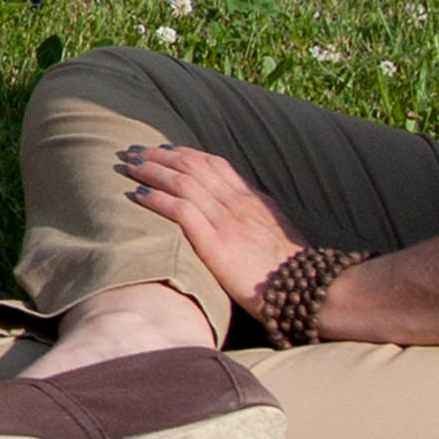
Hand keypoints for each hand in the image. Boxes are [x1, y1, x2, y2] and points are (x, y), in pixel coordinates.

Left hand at [114, 139, 301, 314]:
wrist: (308, 290)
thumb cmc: (292, 268)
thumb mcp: (279, 230)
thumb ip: (259, 213)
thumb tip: (245, 204)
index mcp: (254, 199)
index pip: (215, 164)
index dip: (186, 153)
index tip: (165, 149)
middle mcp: (239, 203)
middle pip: (194, 167)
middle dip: (162, 156)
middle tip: (136, 151)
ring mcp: (228, 221)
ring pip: (183, 183)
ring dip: (153, 171)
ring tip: (130, 167)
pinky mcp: (217, 243)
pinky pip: (181, 211)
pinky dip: (157, 199)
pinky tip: (138, 196)